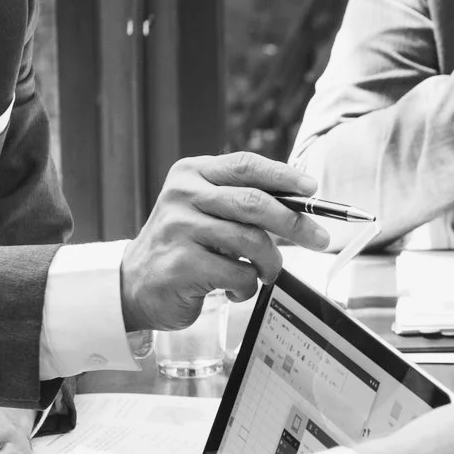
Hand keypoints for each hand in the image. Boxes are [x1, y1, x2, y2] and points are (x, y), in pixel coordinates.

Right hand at [123, 153, 330, 330]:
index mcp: (191, 173)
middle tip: (319, 239)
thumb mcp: (204, 211)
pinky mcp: (182, 264)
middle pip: (254, 202)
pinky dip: (248, 285)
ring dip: (270, 262)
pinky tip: (236, 288)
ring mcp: (179, 229)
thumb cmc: (182, 246)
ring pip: (251, 241)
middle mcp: (182, 195)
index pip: (245, 165)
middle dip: (294, 222)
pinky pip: (237, 273)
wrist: (133, 285)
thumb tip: (300, 204)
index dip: (284, 176)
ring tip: (267, 272)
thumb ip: (241, 202)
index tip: (311, 190)